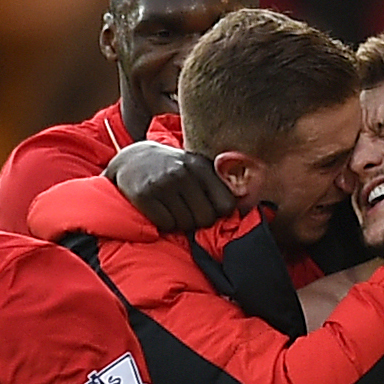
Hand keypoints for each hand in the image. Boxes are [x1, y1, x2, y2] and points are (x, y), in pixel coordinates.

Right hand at [108, 141, 237, 233]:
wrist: (131, 159)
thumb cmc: (172, 169)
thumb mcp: (196, 167)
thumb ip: (219, 184)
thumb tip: (252, 208)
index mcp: (200, 166)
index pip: (226, 205)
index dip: (219, 212)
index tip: (209, 208)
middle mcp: (182, 173)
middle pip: (206, 219)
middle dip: (198, 221)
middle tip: (187, 210)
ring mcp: (162, 184)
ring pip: (185, 224)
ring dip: (180, 222)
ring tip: (172, 207)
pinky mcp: (144, 195)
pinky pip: (166, 225)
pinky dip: (164, 223)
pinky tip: (159, 209)